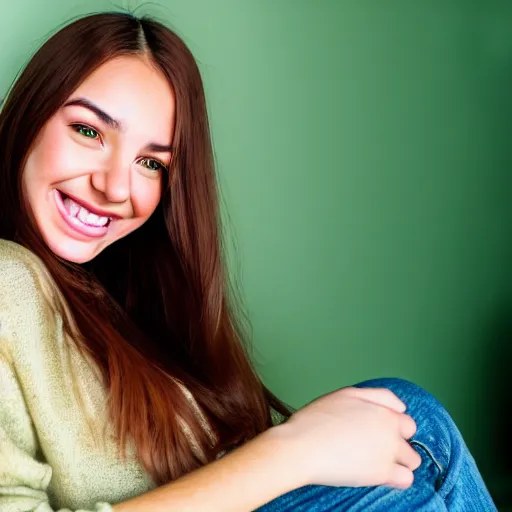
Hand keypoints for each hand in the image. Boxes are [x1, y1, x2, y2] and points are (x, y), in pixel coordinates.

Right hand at [277, 386, 420, 488]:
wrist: (301, 446)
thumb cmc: (318, 418)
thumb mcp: (347, 394)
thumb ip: (377, 396)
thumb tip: (401, 407)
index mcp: (384, 411)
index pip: (407, 422)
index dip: (393, 428)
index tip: (378, 433)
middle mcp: (391, 431)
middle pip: (410, 441)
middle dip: (398, 445)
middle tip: (375, 449)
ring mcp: (388, 453)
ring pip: (412, 461)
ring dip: (399, 462)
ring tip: (376, 463)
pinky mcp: (381, 474)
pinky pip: (406, 480)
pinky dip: (397, 479)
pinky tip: (378, 476)